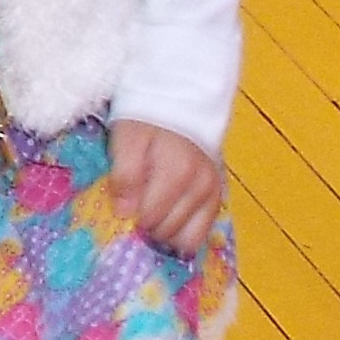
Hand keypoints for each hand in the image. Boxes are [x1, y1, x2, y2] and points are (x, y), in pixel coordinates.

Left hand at [105, 120, 224, 256]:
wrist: (178, 100)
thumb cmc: (146, 120)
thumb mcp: (125, 140)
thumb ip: (124, 176)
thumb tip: (125, 212)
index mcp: (177, 172)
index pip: (150, 219)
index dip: (131, 217)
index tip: (122, 206)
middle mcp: (201, 186)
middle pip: (167, 231)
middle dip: (147, 225)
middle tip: (136, 207)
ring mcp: (212, 193)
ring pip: (186, 238)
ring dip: (165, 231)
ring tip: (152, 210)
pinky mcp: (217, 196)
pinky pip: (202, 233)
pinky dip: (183, 232)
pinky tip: (170, 219)